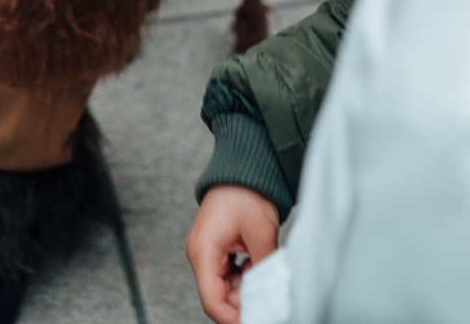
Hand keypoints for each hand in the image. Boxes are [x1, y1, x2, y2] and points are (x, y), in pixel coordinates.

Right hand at [186, 186, 279, 323]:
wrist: (244, 161)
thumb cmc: (247, 190)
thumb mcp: (260, 235)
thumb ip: (262, 270)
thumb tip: (269, 296)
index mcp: (203, 252)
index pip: (213, 301)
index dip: (233, 319)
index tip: (254, 320)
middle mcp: (199, 253)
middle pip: (218, 295)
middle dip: (242, 300)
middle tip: (266, 296)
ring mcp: (206, 249)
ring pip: (224, 285)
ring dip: (245, 286)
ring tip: (262, 270)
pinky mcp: (215, 245)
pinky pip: (227, 271)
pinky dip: (244, 273)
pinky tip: (257, 262)